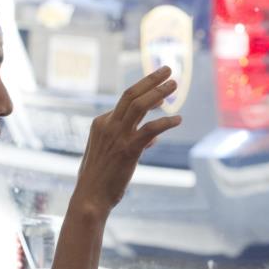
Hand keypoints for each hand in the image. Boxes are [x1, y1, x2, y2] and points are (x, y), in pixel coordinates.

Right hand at [74, 66, 181, 213]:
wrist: (90, 198)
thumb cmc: (101, 179)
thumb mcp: (113, 154)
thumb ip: (130, 142)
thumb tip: (153, 138)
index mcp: (100, 123)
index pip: (125, 103)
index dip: (146, 96)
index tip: (160, 96)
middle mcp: (107, 125)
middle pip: (131, 94)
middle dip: (151, 80)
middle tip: (167, 69)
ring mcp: (117, 136)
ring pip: (140, 105)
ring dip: (159, 92)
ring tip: (174, 84)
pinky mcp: (129, 149)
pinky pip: (151, 129)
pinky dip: (166, 122)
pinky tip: (178, 119)